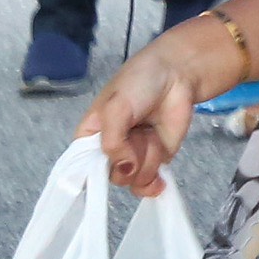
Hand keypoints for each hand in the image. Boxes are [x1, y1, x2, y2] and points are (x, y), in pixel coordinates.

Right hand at [80, 29, 211, 198]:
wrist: (178, 74)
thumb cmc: (139, 83)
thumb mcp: (115, 108)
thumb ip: (112, 142)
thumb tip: (125, 170)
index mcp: (90, 137)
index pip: (80, 168)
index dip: (90, 175)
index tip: (106, 167)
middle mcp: (110, 151)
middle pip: (111, 177)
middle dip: (129, 159)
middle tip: (137, 131)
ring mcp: (133, 157)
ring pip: (133, 182)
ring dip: (147, 160)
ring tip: (151, 133)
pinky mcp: (156, 161)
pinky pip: (150, 184)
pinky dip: (156, 181)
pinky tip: (160, 177)